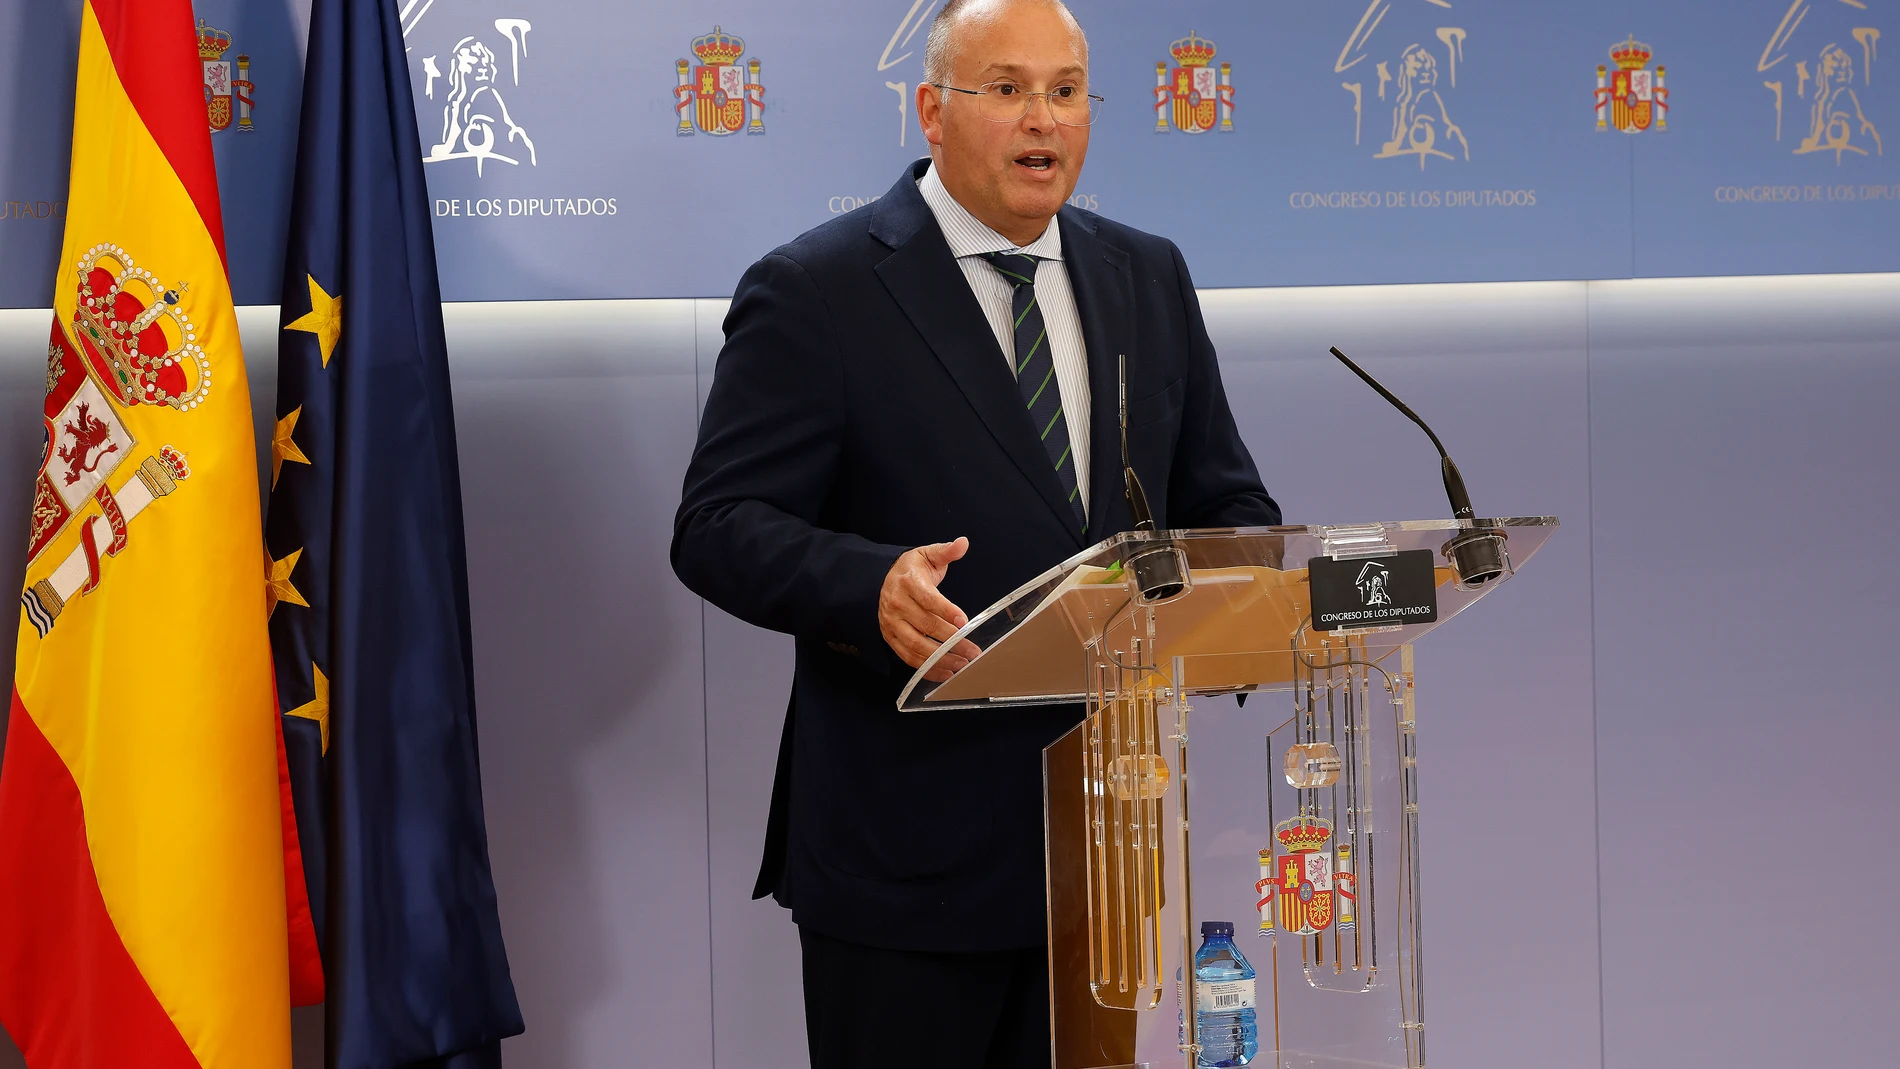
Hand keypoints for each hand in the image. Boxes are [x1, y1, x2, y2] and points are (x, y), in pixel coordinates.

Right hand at [879, 537, 980, 682]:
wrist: (885, 579)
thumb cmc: (912, 570)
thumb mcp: (928, 555)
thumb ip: (946, 551)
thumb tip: (963, 543)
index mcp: (907, 582)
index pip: (928, 599)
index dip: (946, 610)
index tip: (964, 621)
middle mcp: (896, 604)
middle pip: (925, 625)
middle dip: (952, 640)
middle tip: (973, 650)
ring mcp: (891, 623)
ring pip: (916, 645)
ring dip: (940, 658)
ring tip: (962, 663)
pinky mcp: (890, 637)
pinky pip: (908, 657)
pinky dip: (926, 668)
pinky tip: (945, 671)